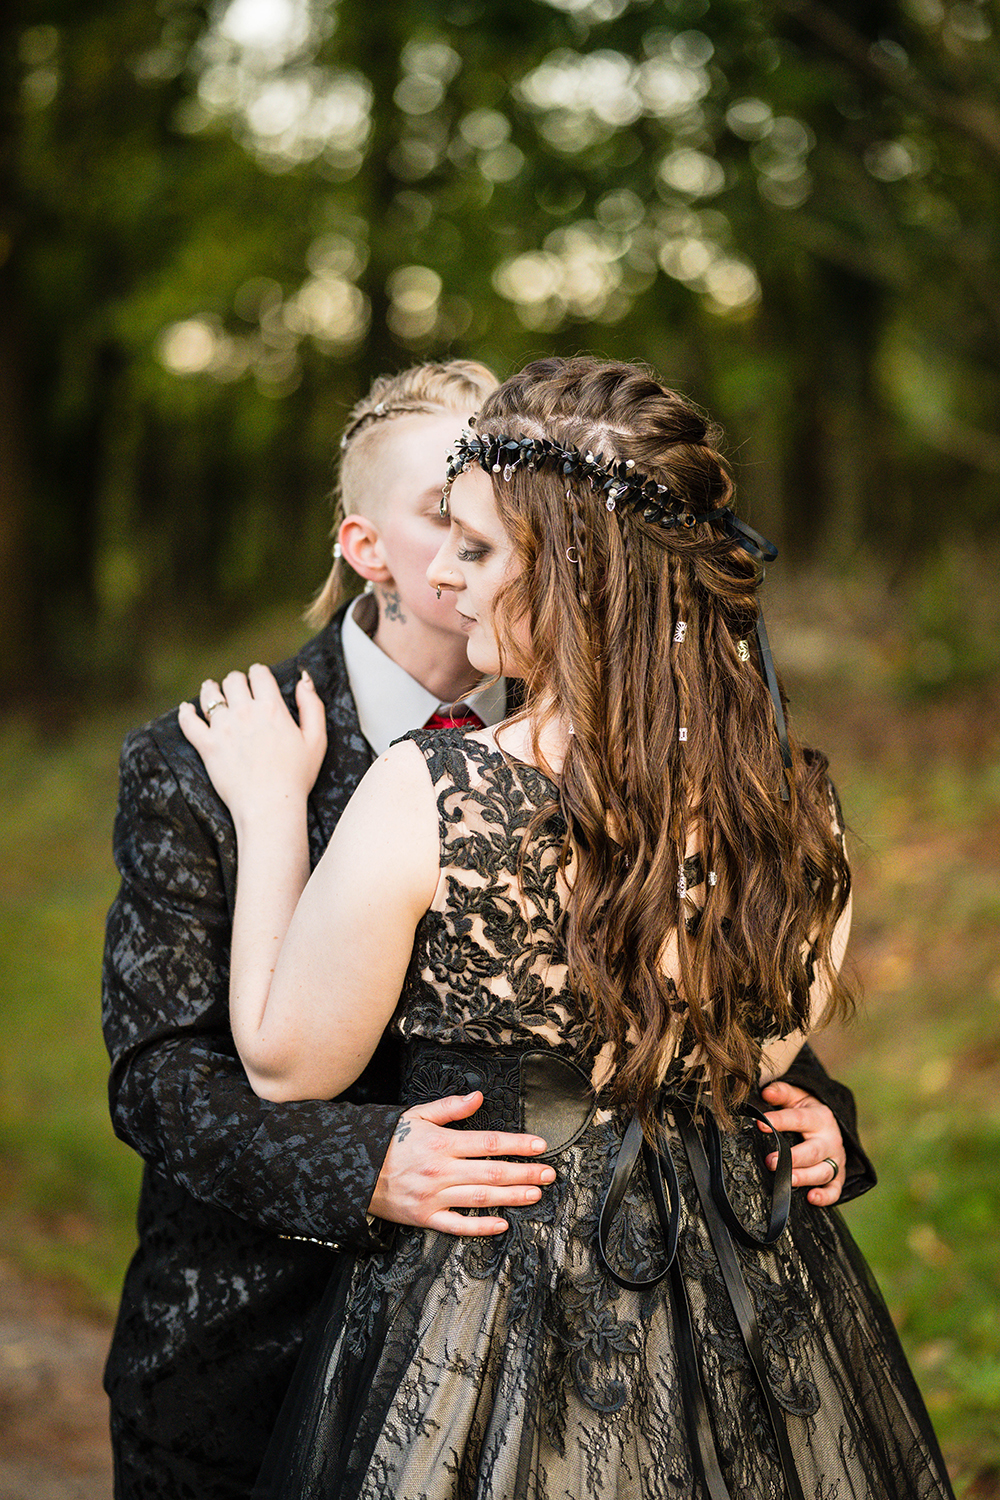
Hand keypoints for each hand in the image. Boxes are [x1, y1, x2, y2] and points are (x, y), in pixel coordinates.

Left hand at [178, 665, 326, 825]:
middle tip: (237, 687)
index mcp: (271, 708)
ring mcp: (223, 728)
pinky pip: (189, 722)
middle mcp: (245, 712)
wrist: (269, 805)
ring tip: (211, 689)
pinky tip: (187, 709)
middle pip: (233, 681)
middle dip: (236, 680)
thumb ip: (312, 705)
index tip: (258, 677)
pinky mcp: (207, 746)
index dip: (259, 673)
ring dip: (211, 689)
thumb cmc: (296, 776)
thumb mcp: (316, 739)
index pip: (259, 674)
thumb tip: (303, 679)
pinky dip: (186, 713)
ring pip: (210, 695)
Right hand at [367, 1092, 556, 1235]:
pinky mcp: (425, 1217)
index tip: (540, 1145)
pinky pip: (457, 1225)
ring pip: (481, 1198)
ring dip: (512, 1196)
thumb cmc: (387, 1141)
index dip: (518, 1144)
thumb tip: (478, 1097)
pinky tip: (501, 1224)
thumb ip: (450, 1107)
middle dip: (525, 1172)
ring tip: (535, 1194)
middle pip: (492, 1171)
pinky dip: (481, 1227)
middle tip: (548, 1174)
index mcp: (442, 1142)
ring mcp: (434, 1196)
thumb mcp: (417, 1115)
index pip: (489, 1142)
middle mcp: (441, 1170)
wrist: (352, 1169)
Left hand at [758, 1081, 845, 1205]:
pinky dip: (826, 1196)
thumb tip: (767, 1092)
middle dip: (792, 1158)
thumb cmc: (806, 1111)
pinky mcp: (838, 1176)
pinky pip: (835, 1189)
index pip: (799, 1118)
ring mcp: (835, 1159)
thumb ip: (782, 1092)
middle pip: (813, 1150)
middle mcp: (829, 1139)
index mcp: (819, 1117)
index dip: (779, 1121)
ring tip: (787, 1181)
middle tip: (771, 1161)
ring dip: (805, 1177)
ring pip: (823, 1171)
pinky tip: (812, 1198)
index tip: (760, 1123)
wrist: (831, 1125)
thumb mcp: (797, 1096)